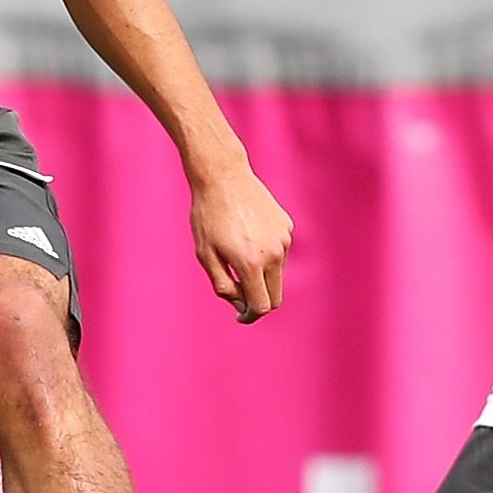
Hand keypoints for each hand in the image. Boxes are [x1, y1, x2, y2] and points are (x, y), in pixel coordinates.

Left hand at [188, 156, 291, 321]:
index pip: (262, 306)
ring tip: (234, 253)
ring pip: (277, 273)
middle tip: (237, 293)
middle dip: (258, 300)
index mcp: (252, 263)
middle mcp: (274, 253)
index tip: (240, 316)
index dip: (250, 316)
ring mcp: (284, 238)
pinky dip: (265, 254)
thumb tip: (241, 306)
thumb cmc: (208, 217)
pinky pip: (279, 251)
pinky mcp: (287, 226)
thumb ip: (223, 285)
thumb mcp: (205, 255)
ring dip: (260, 274)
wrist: (223, 176)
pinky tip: (246, 234)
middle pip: (275, 295)